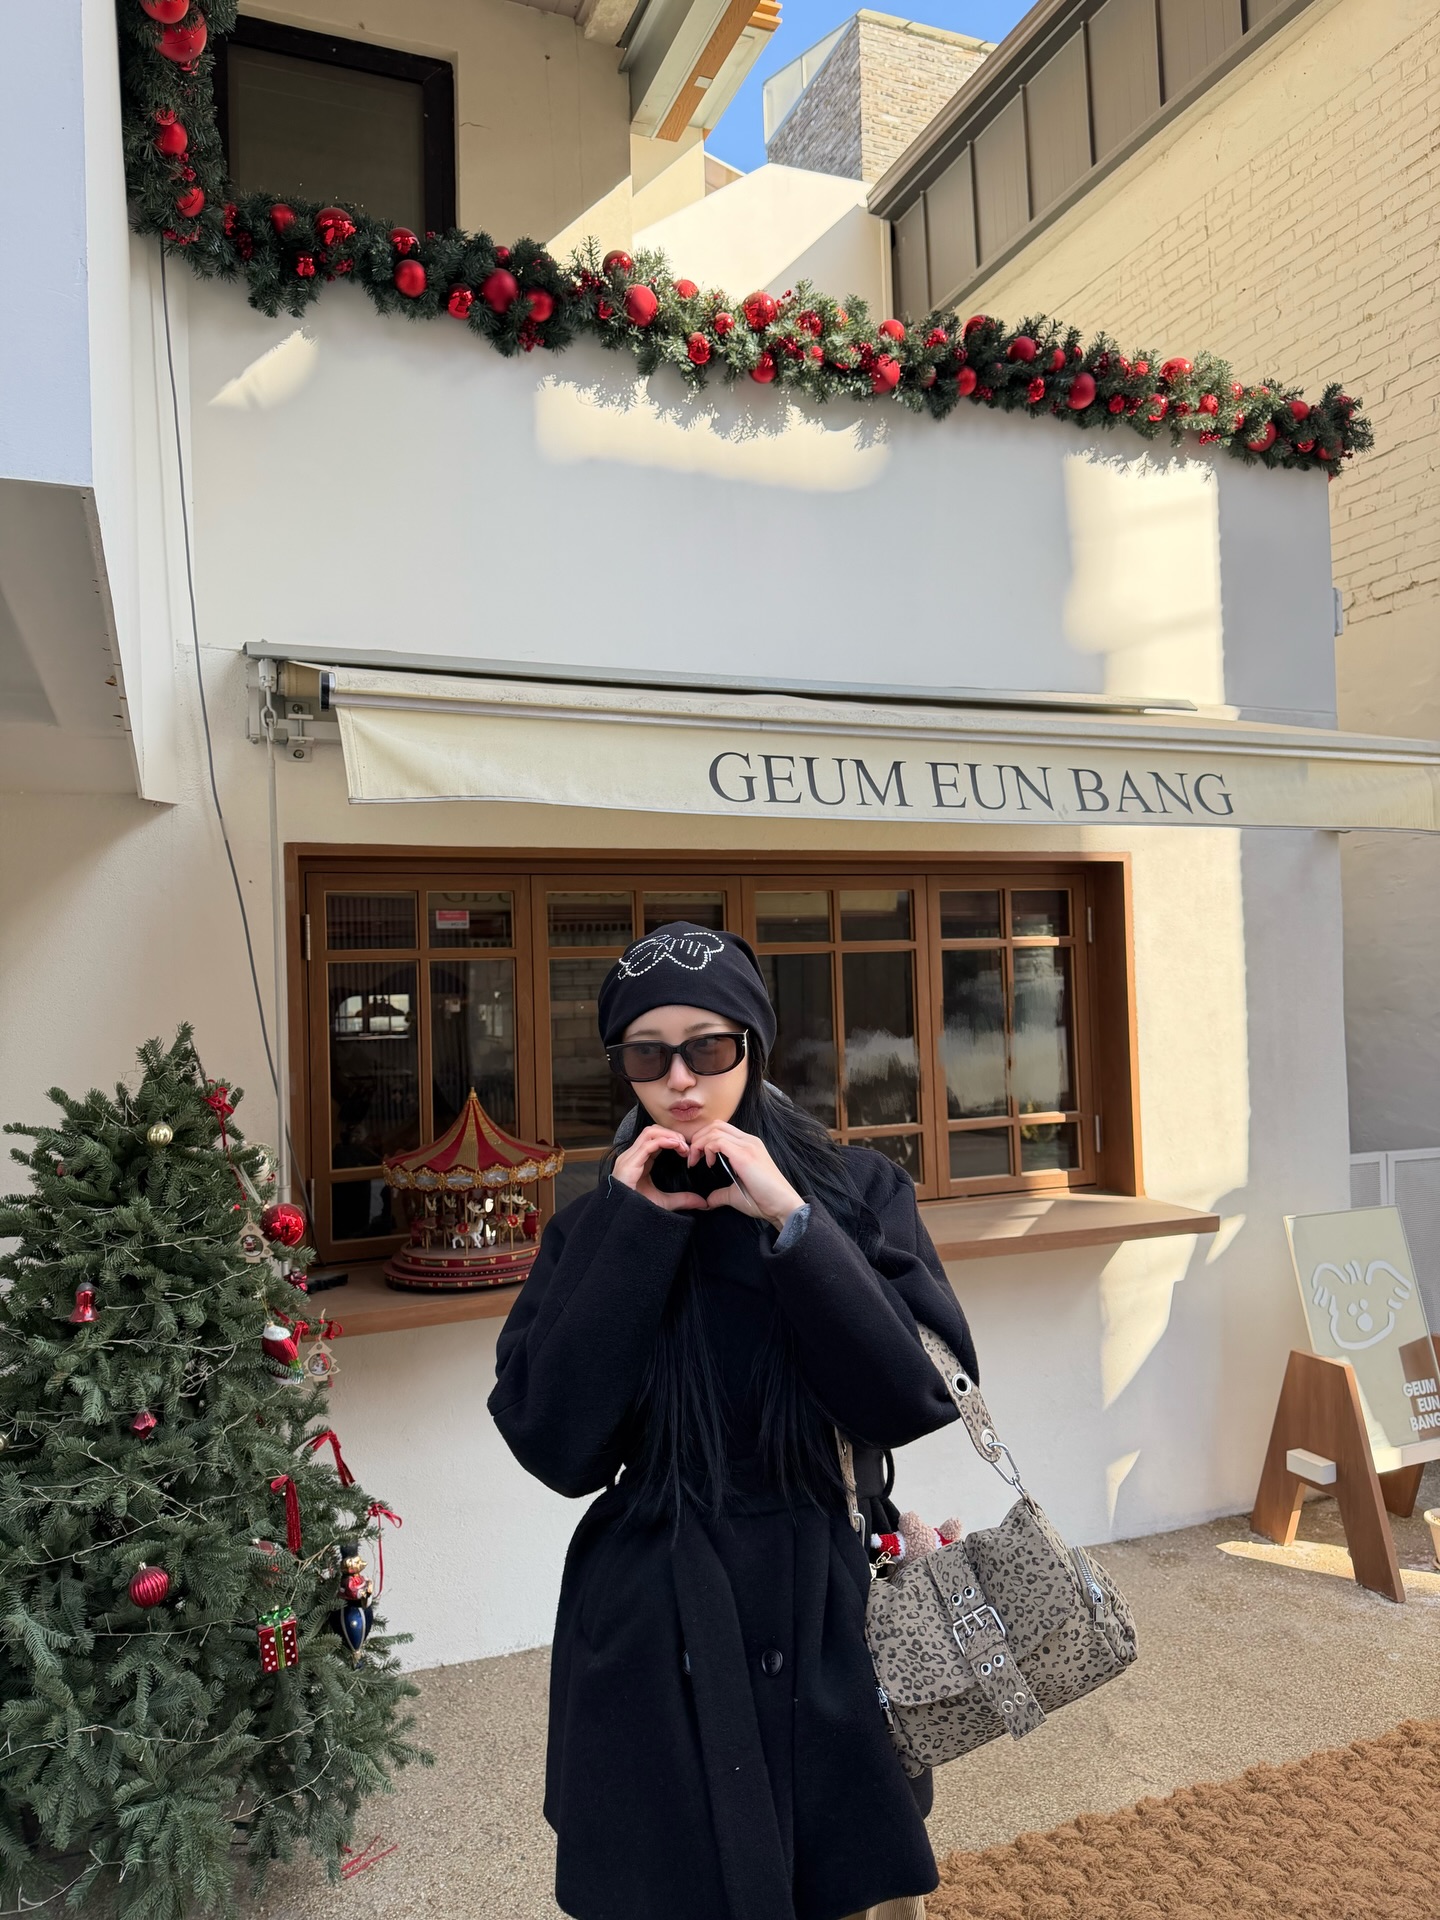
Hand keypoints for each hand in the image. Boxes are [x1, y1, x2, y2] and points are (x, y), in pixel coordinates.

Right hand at [612, 1126, 708, 1212]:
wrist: (623, 1220)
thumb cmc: (638, 1210)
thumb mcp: (665, 1202)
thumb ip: (683, 1200)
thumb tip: (704, 1203)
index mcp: (638, 1161)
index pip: (655, 1139)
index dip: (672, 1140)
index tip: (686, 1150)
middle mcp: (632, 1156)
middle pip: (652, 1131)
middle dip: (671, 1134)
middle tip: (686, 1147)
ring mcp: (629, 1158)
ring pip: (649, 1133)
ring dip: (669, 1135)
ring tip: (682, 1146)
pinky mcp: (629, 1164)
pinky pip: (647, 1144)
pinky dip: (664, 1141)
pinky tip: (675, 1146)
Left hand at [682, 1122, 803, 1231]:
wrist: (783, 1206)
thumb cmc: (764, 1201)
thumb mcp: (736, 1194)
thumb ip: (720, 1194)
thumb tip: (707, 1201)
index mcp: (749, 1145)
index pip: (721, 1129)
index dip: (704, 1139)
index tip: (697, 1157)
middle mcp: (749, 1141)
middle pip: (716, 1125)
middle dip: (698, 1138)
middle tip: (692, 1157)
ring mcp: (748, 1146)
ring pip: (715, 1130)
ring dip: (700, 1143)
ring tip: (695, 1160)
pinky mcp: (744, 1154)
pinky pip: (718, 1141)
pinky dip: (707, 1149)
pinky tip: (707, 1164)